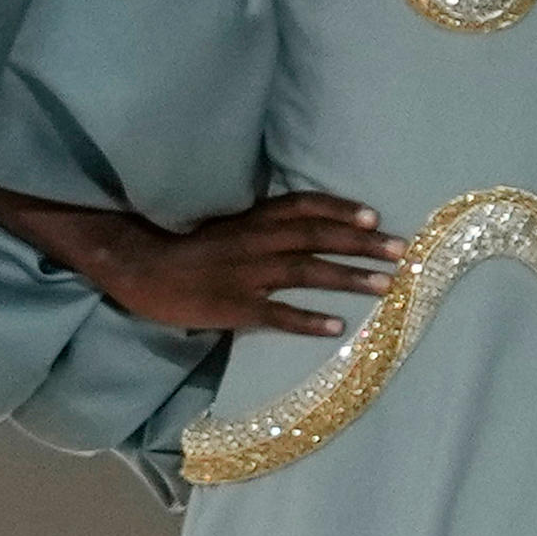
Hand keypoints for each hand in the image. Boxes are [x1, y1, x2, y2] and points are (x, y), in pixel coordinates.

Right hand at [0, 185, 396, 334]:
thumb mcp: (223, 225)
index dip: (340, 210)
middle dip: (362, 245)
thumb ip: (258, 227)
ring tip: (386, 288)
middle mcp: (254, 240)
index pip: (304, 207)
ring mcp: (244, 273)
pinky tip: (337, 329)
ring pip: (307, 272)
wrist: (135, 266)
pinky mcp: (233, 306)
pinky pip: (277, 314)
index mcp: (250, 218)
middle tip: (402, 252)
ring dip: (349, 279)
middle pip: (317, 238)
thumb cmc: (179, 246)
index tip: (374, 217)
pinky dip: (308, 320)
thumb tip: (298, 232)